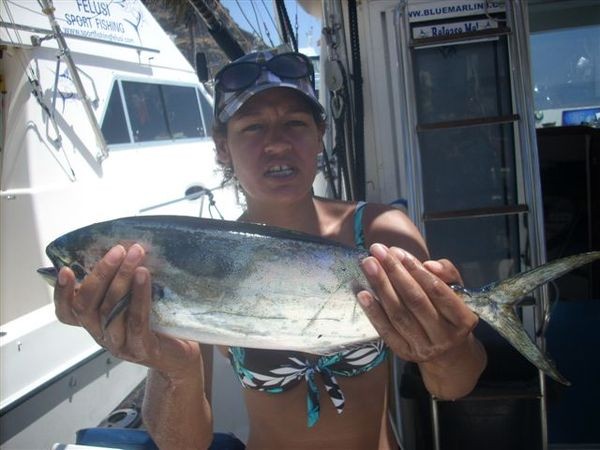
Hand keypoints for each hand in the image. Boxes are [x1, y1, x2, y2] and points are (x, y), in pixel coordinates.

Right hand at [53, 244, 201, 378]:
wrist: (181, 355)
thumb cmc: (157, 323)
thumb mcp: (133, 301)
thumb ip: (120, 285)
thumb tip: (122, 248)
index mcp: (95, 323)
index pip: (67, 312)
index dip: (62, 293)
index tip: (65, 270)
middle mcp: (102, 335)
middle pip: (87, 306)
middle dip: (101, 274)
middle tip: (118, 250)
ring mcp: (120, 344)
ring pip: (110, 310)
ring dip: (121, 279)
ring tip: (135, 255)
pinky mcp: (141, 348)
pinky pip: (136, 320)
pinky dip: (138, 296)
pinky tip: (143, 275)